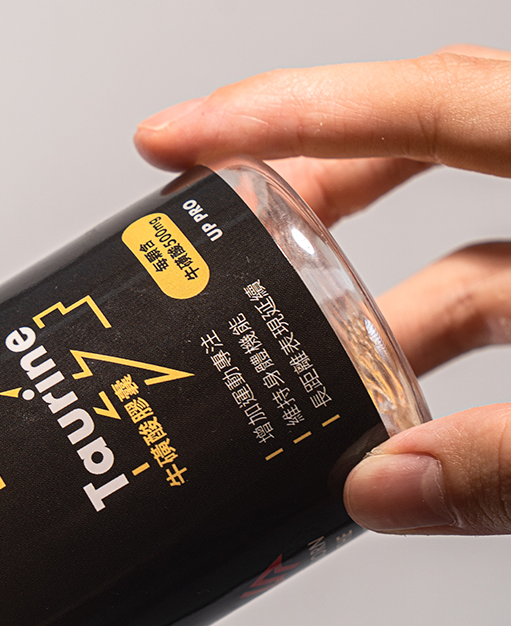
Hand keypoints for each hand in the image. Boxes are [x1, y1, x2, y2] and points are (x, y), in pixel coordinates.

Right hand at [135, 45, 510, 534]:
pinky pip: (499, 306)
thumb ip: (507, 462)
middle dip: (306, 187)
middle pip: (424, 144)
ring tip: (283, 372)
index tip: (180, 140)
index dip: (289, 114)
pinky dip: (430, 360)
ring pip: (461, 255)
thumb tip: (378, 488)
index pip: (425, 104)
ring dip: (367, 312)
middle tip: (207, 223)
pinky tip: (383, 419)